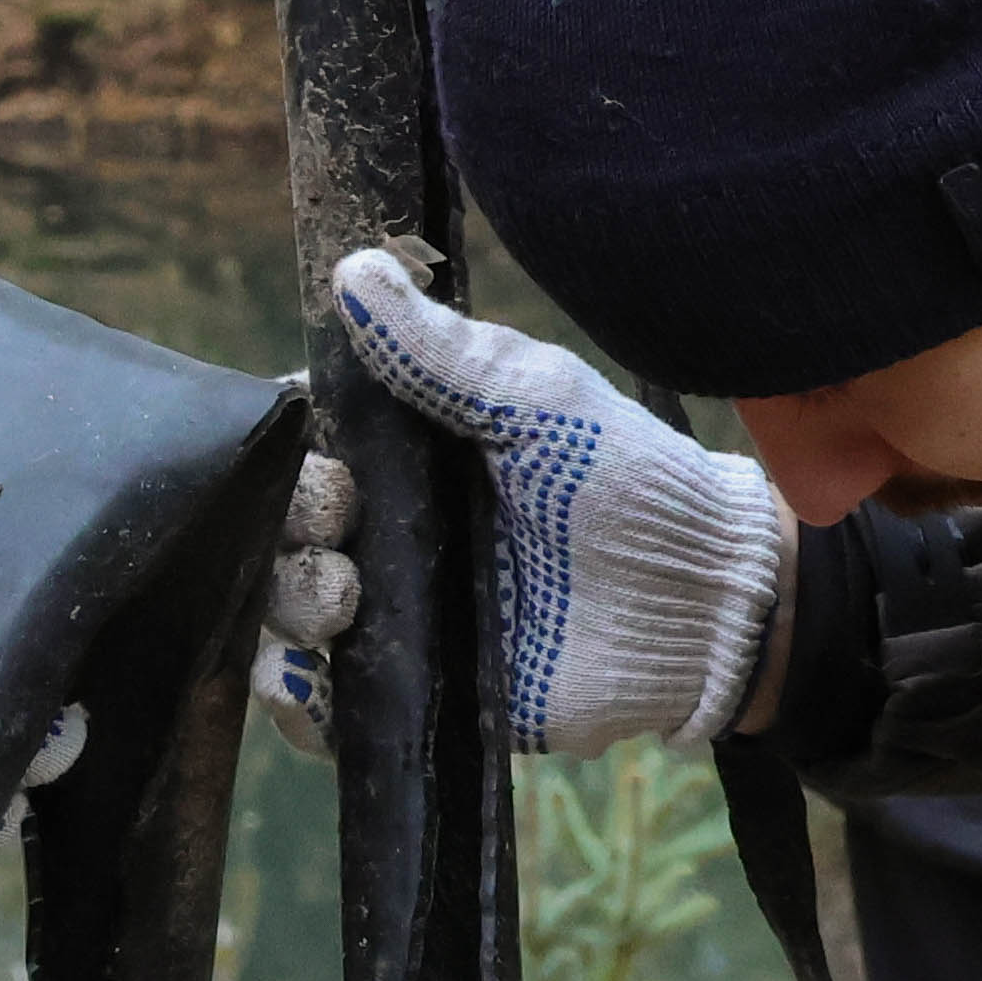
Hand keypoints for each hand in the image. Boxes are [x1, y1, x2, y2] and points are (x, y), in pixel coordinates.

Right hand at [272, 249, 789, 753]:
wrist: (698, 600)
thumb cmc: (628, 482)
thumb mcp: (537, 401)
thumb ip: (443, 350)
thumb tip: (353, 270)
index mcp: (410, 457)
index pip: (308, 445)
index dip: (287, 446)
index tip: (305, 439)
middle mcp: (390, 533)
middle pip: (283, 527)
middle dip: (289, 520)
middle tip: (338, 517)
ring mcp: (397, 617)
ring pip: (289, 612)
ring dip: (289, 600)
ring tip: (342, 596)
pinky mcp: (415, 693)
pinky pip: (323, 710)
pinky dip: (298, 699)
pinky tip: (312, 677)